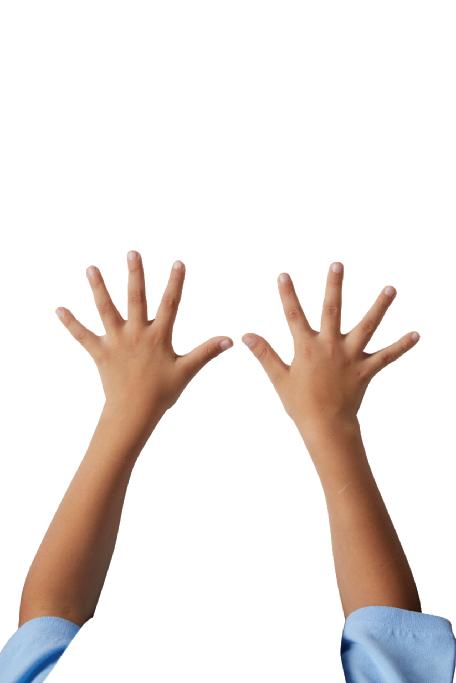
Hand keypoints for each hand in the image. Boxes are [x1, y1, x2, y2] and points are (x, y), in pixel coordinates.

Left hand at [56, 251, 232, 434]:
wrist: (133, 413)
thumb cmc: (162, 392)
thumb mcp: (186, 371)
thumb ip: (207, 352)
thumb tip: (230, 340)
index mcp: (158, 337)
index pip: (170, 304)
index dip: (175, 283)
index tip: (178, 262)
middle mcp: (136, 334)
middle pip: (135, 298)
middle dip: (135, 274)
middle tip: (132, 253)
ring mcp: (116, 341)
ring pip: (106, 310)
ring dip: (98, 288)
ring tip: (91, 268)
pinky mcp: (100, 352)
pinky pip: (82, 335)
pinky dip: (70, 323)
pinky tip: (58, 309)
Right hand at [242, 262, 418, 444]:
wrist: (326, 426)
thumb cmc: (300, 403)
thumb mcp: (279, 378)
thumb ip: (264, 353)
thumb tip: (245, 335)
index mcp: (306, 348)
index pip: (293, 315)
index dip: (288, 294)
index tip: (284, 275)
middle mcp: (329, 347)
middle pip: (332, 310)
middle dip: (334, 286)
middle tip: (337, 265)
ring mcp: (350, 357)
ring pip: (367, 326)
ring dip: (380, 306)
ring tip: (391, 288)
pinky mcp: (366, 369)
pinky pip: (387, 356)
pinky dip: (402, 345)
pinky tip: (416, 334)